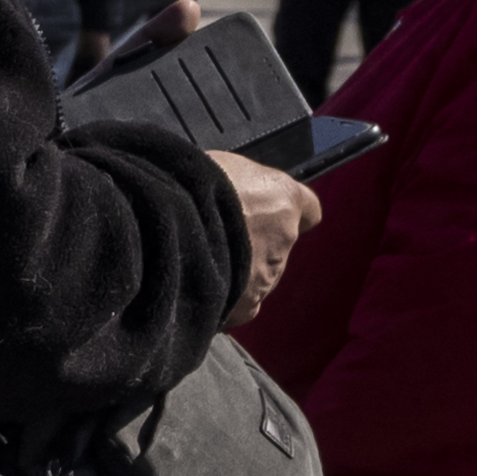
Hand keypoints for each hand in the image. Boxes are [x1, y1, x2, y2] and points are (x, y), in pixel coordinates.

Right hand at [197, 145, 322, 317]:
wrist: (170, 224)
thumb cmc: (192, 187)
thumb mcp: (219, 168)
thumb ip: (235, 185)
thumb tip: (223, 189)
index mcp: (284, 199)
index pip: (307, 210)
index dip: (286, 213)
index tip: (267, 214)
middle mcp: (284, 238)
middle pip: (275, 246)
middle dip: (249, 245)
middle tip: (213, 239)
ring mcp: (267, 275)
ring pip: (258, 277)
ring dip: (236, 273)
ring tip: (198, 265)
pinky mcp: (245, 305)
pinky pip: (242, 308)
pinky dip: (226, 303)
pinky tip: (201, 292)